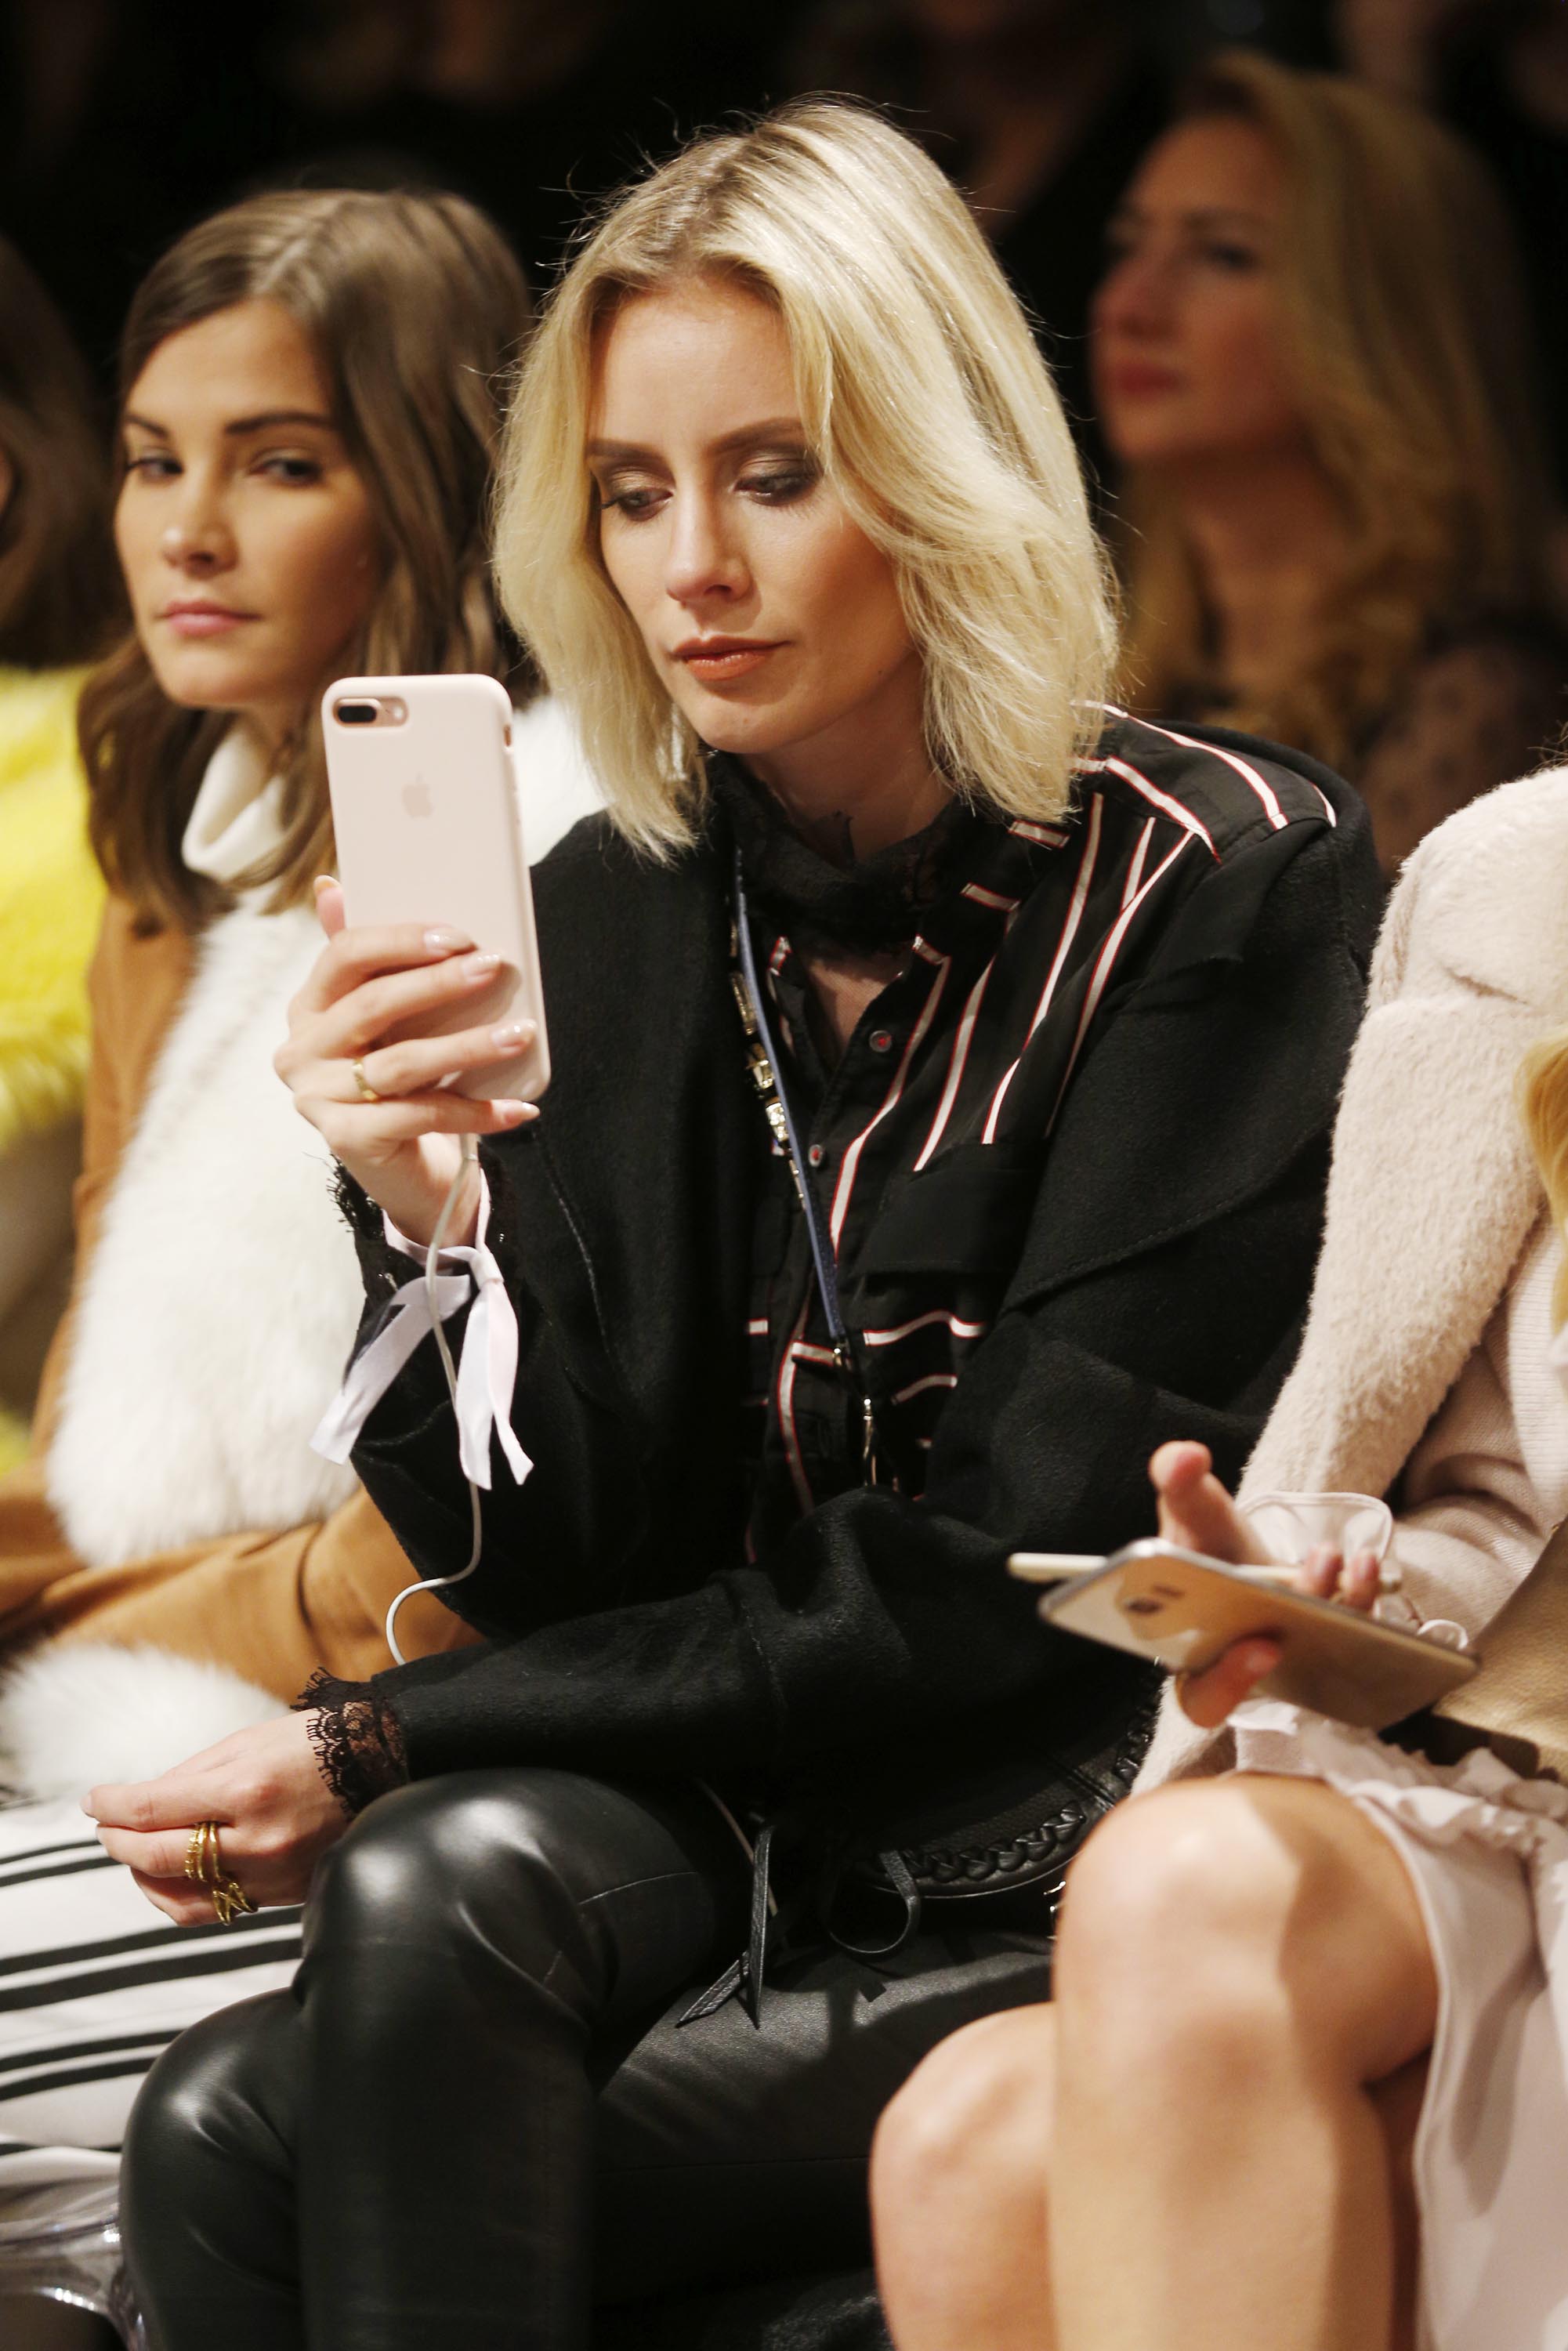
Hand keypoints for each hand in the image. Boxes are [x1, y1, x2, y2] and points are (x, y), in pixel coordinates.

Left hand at [85, 1714, 347, 1922]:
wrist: (385, 1765)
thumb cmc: (316, 1743)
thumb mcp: (249, 1740)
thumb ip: (191, 1774)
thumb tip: (141, 1803)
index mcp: (246, 1789)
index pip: (153, 1809)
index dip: (112, 1806)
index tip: (93, 1801)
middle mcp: (258, 1839)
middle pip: (159, 1857)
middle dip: (118, 1843)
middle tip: (104, 1828)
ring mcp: (272, 1873)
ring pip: (182, 1900)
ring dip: (145, 1879)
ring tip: (135, 1856)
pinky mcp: (284, 1894)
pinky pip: (219, 1909)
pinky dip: (184, 1897)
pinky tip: (173, 1877)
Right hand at [273, 877, 538, 1245]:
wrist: (401, 1167)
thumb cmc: (400, 1079)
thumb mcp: (389, 1020)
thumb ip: (372, 961)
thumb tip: (331, 885)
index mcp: (308, 1006)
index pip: (344, 955)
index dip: (401, 941)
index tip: (459, 936)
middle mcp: (301, 1050)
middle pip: (372, 1005)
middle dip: (439, 984)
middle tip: (493, 968)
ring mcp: (318, 1098)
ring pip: (402, 1062)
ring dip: (468, 1046)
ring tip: (520, 1034)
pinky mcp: (346, 1140)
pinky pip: (421, 1117)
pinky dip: (475, 1111)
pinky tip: (517, 1106)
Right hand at [1149, 1441, 1383, 1729]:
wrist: (1246, 1558)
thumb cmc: (1210, 1550)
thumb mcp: (1192, 1516)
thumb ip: (1179, 1486)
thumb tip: (1185, 1456)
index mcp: (1196, 1654)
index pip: (1205, 1697)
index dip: (1230, 1684)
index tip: (1262, 1647)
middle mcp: (1249, 1669)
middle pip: (1276, 1679)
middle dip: (1304, 1630)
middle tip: (1309, 1587)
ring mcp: (1299, 1658)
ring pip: (1326, 1655)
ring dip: (1340, 1606)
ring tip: (1341, 1559)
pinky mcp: (1339, 1641)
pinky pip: (1359, 1635)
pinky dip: (1363, 1597)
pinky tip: (1365, 1564)